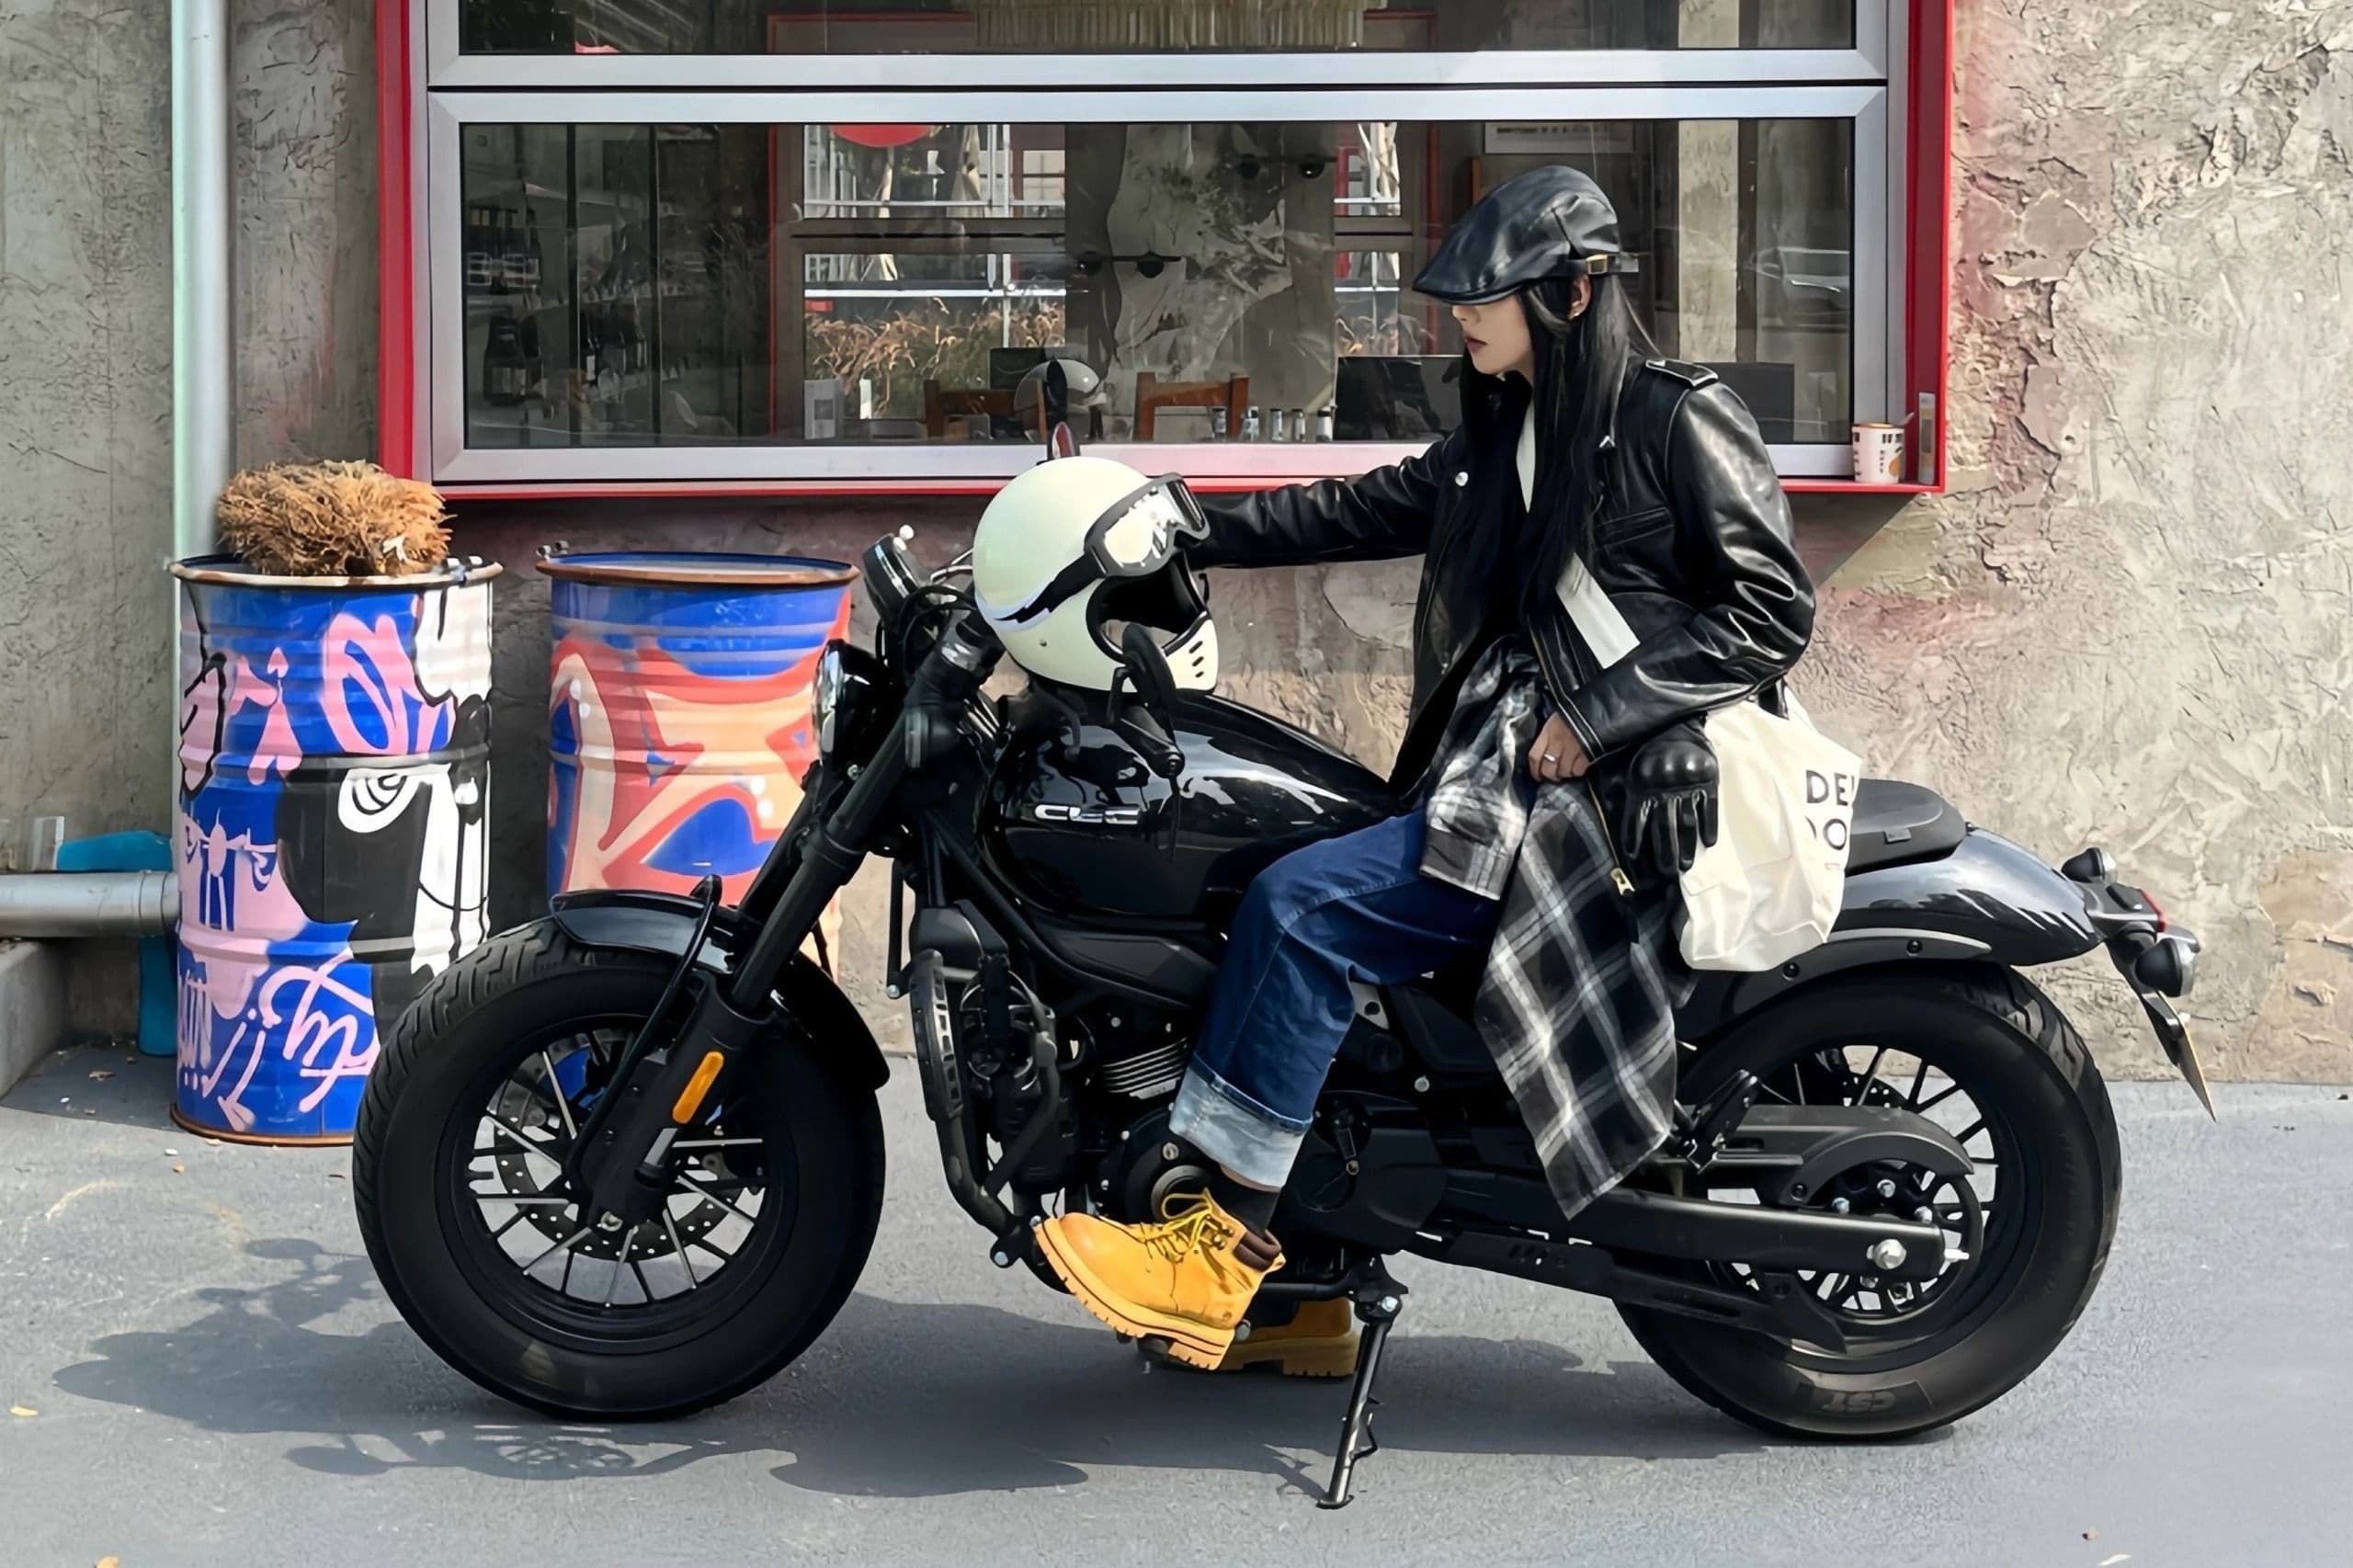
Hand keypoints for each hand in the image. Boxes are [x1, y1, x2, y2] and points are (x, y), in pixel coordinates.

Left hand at [1528, 715, 1589, 783]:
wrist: (1597, 707)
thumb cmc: (1575, 712)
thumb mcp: (1556, 719)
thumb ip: (1549, 735)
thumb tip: (1544, 750)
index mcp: (1548, 732)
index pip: (1534, 757)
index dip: (1534, 770)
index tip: (1537, 775)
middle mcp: (1557, 742)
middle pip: (1548, 769)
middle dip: (1550, 776)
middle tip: (1554, 776)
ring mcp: (1572, 748)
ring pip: (1563, 771)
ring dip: (1565, 774)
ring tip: (1568, 771)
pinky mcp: (1587, 753)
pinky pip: (1578, 770)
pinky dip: (1577, 772)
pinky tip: (1579, 767)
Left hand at [1624, 723, 1719, 873]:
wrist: (1677, 722)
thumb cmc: (1651, 748)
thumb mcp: (1633, 767)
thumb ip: (1632, 793)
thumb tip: (1627, 820)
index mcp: (1642, 784)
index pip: (1636, 818)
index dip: (1634, 838)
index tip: (1634, 856)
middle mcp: (1663, 788)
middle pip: (1664, 827)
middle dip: (1666, 852)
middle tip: (1669, 872)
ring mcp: (1686, 784)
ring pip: (1686, 821)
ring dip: (1687, 845)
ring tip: (1687, 865)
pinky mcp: (1707, 779)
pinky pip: (1709, 807)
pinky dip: (1709, 825)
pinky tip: (1709, 842)